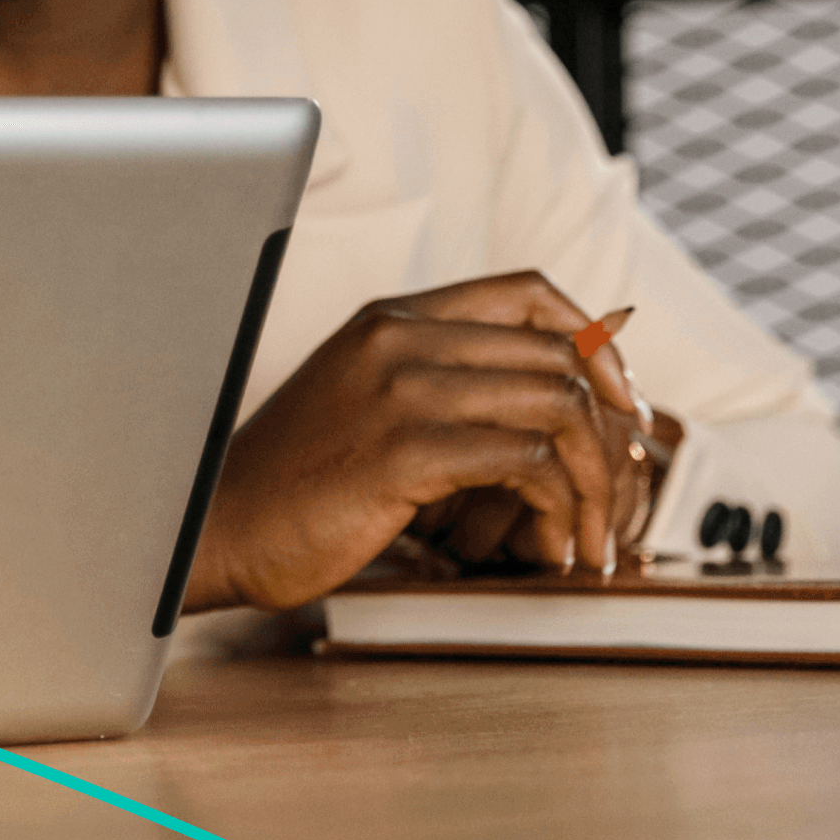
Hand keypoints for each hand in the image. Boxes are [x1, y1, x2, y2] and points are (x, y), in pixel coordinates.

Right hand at [182, 270, 661, 612]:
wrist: (217, 530)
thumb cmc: (293, 484)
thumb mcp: (363, 403)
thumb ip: (437, 383)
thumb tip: (546, 401)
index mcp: (392, 319)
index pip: (531, 293)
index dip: (595, 341)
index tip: (620, 403)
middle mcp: (399, 339)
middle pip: (559, 353)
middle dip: (613, 427)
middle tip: (623, 488)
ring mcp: (400, 391)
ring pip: (557, 405)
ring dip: (597, 479)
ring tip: (593, 533)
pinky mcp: (403, 452)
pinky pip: (528, 461)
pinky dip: (562, 508)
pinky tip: (555, 546)